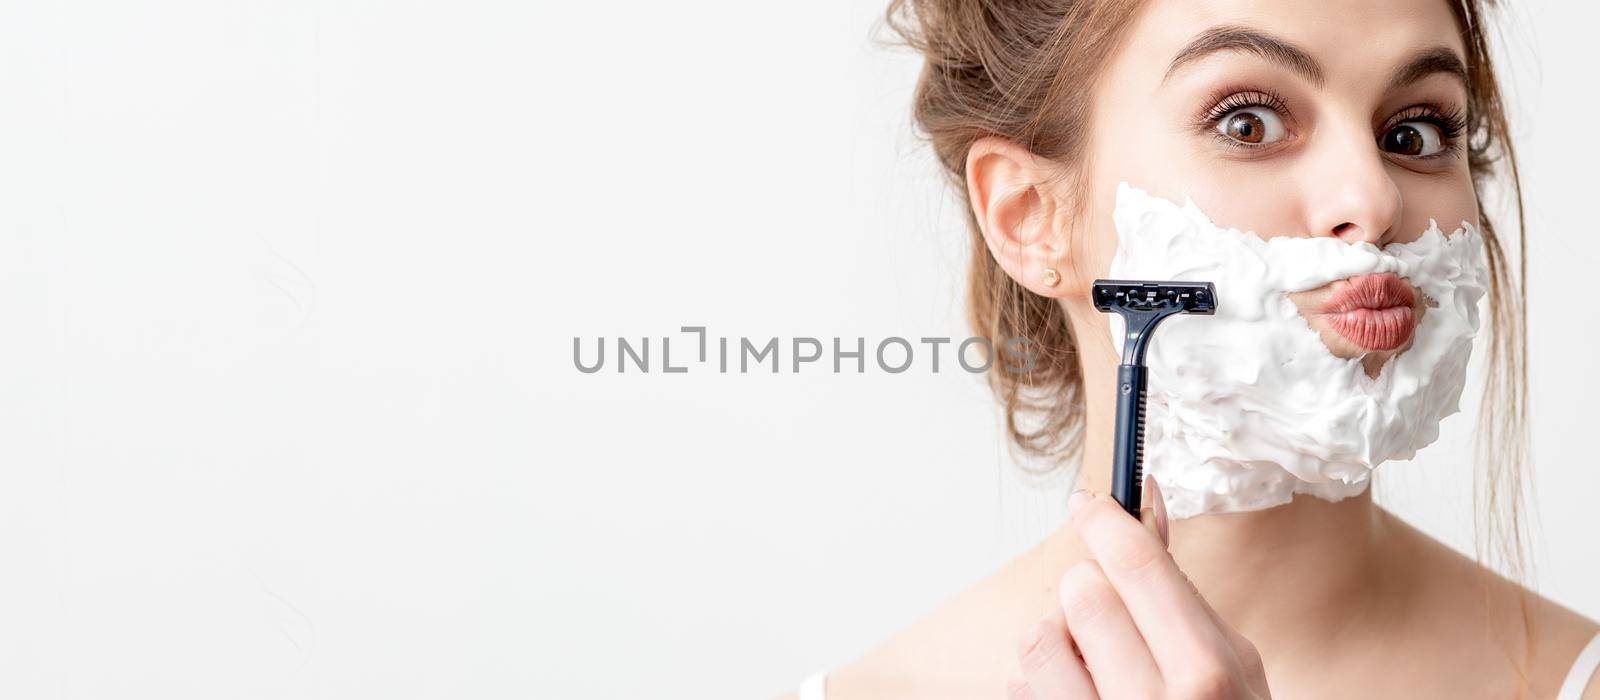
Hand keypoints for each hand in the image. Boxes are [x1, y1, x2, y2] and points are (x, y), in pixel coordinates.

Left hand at [1007, 476, 1270, 698]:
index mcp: (1207, 674)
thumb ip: (1182, 594)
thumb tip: (1147, 499)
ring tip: (1091, 665)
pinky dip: (1039, 685)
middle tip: (1107, 615)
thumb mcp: (1230, 667)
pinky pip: (1020, 688)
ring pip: (1037, 639)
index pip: (1139, 565)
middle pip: (1083, 593)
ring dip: (1056, 640)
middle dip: (1088, 591)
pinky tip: (1077, 698)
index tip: (1087, 502)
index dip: (1105, 520)